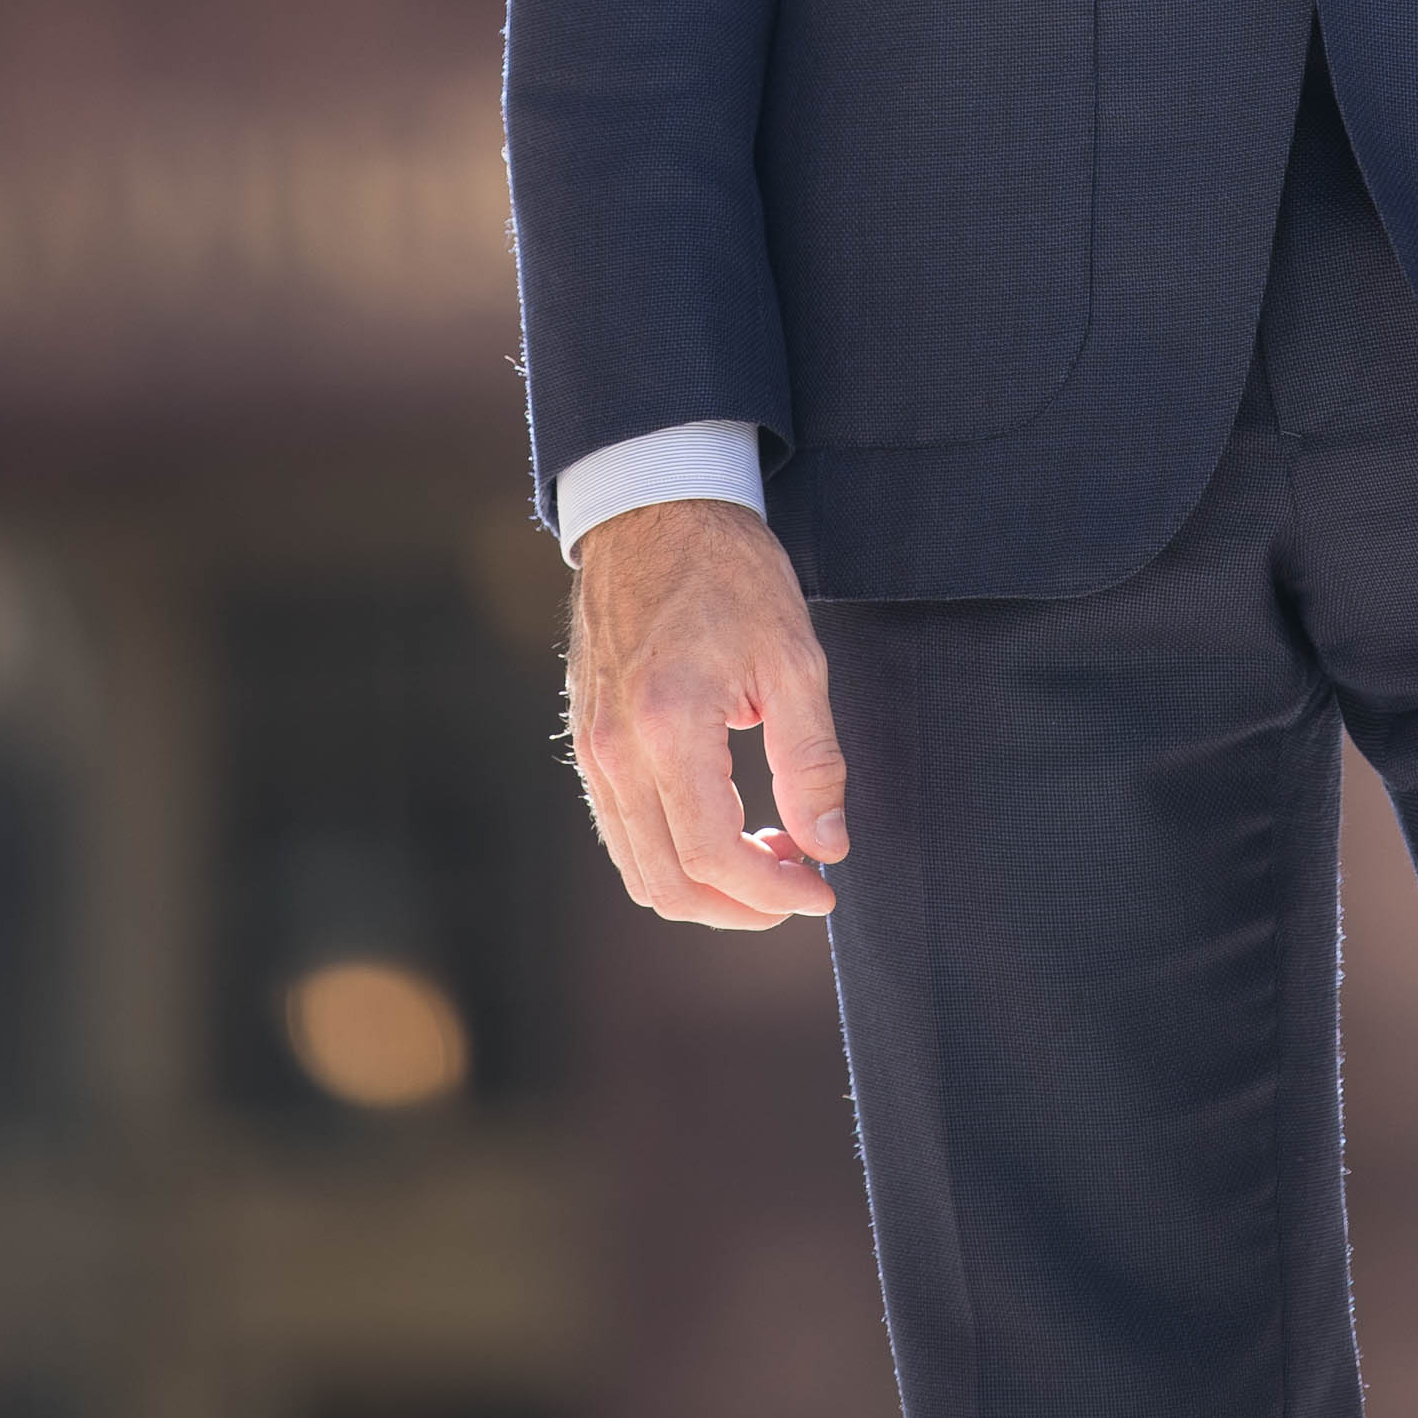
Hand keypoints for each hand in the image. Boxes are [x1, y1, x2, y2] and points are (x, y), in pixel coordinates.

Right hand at [568, 498, 848, 929]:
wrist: (657, 510)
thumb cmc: (731, 572)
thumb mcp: (795, 657)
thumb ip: (812, 761)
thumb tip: (829, 845)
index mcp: (669, 726)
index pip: (712, 855)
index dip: (773, 891)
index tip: (823, 887)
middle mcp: (616, 750)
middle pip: (668, 882)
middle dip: (742, 906)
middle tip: (801, 882)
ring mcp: (593, 749)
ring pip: (640, 869)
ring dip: (707, 889)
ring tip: (770, 857)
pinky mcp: (588, 742)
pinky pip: (623, 832)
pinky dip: (673, 856)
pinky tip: (726, 827)